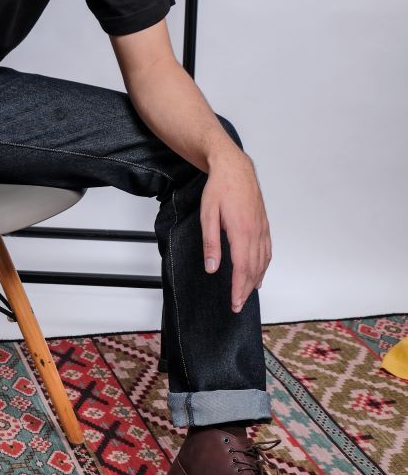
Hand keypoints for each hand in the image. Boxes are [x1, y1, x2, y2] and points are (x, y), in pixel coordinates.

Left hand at [200, 150, 271, 312]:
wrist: (234, 167)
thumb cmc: (218, 189)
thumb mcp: (207, 216)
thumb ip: (210, 244)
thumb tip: (211, 268)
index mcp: (242, 231)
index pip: (242, 268)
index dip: (238, 288)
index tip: (235, 303)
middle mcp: (256, 232)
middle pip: (253, 269)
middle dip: (245, 290)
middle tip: (238, 307)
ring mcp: (262, 228)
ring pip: (262, 261)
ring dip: (255, 281)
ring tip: (246, 295)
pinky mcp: (263, 225)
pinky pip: (267, 251)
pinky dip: (264, 266)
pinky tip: (259, 275)